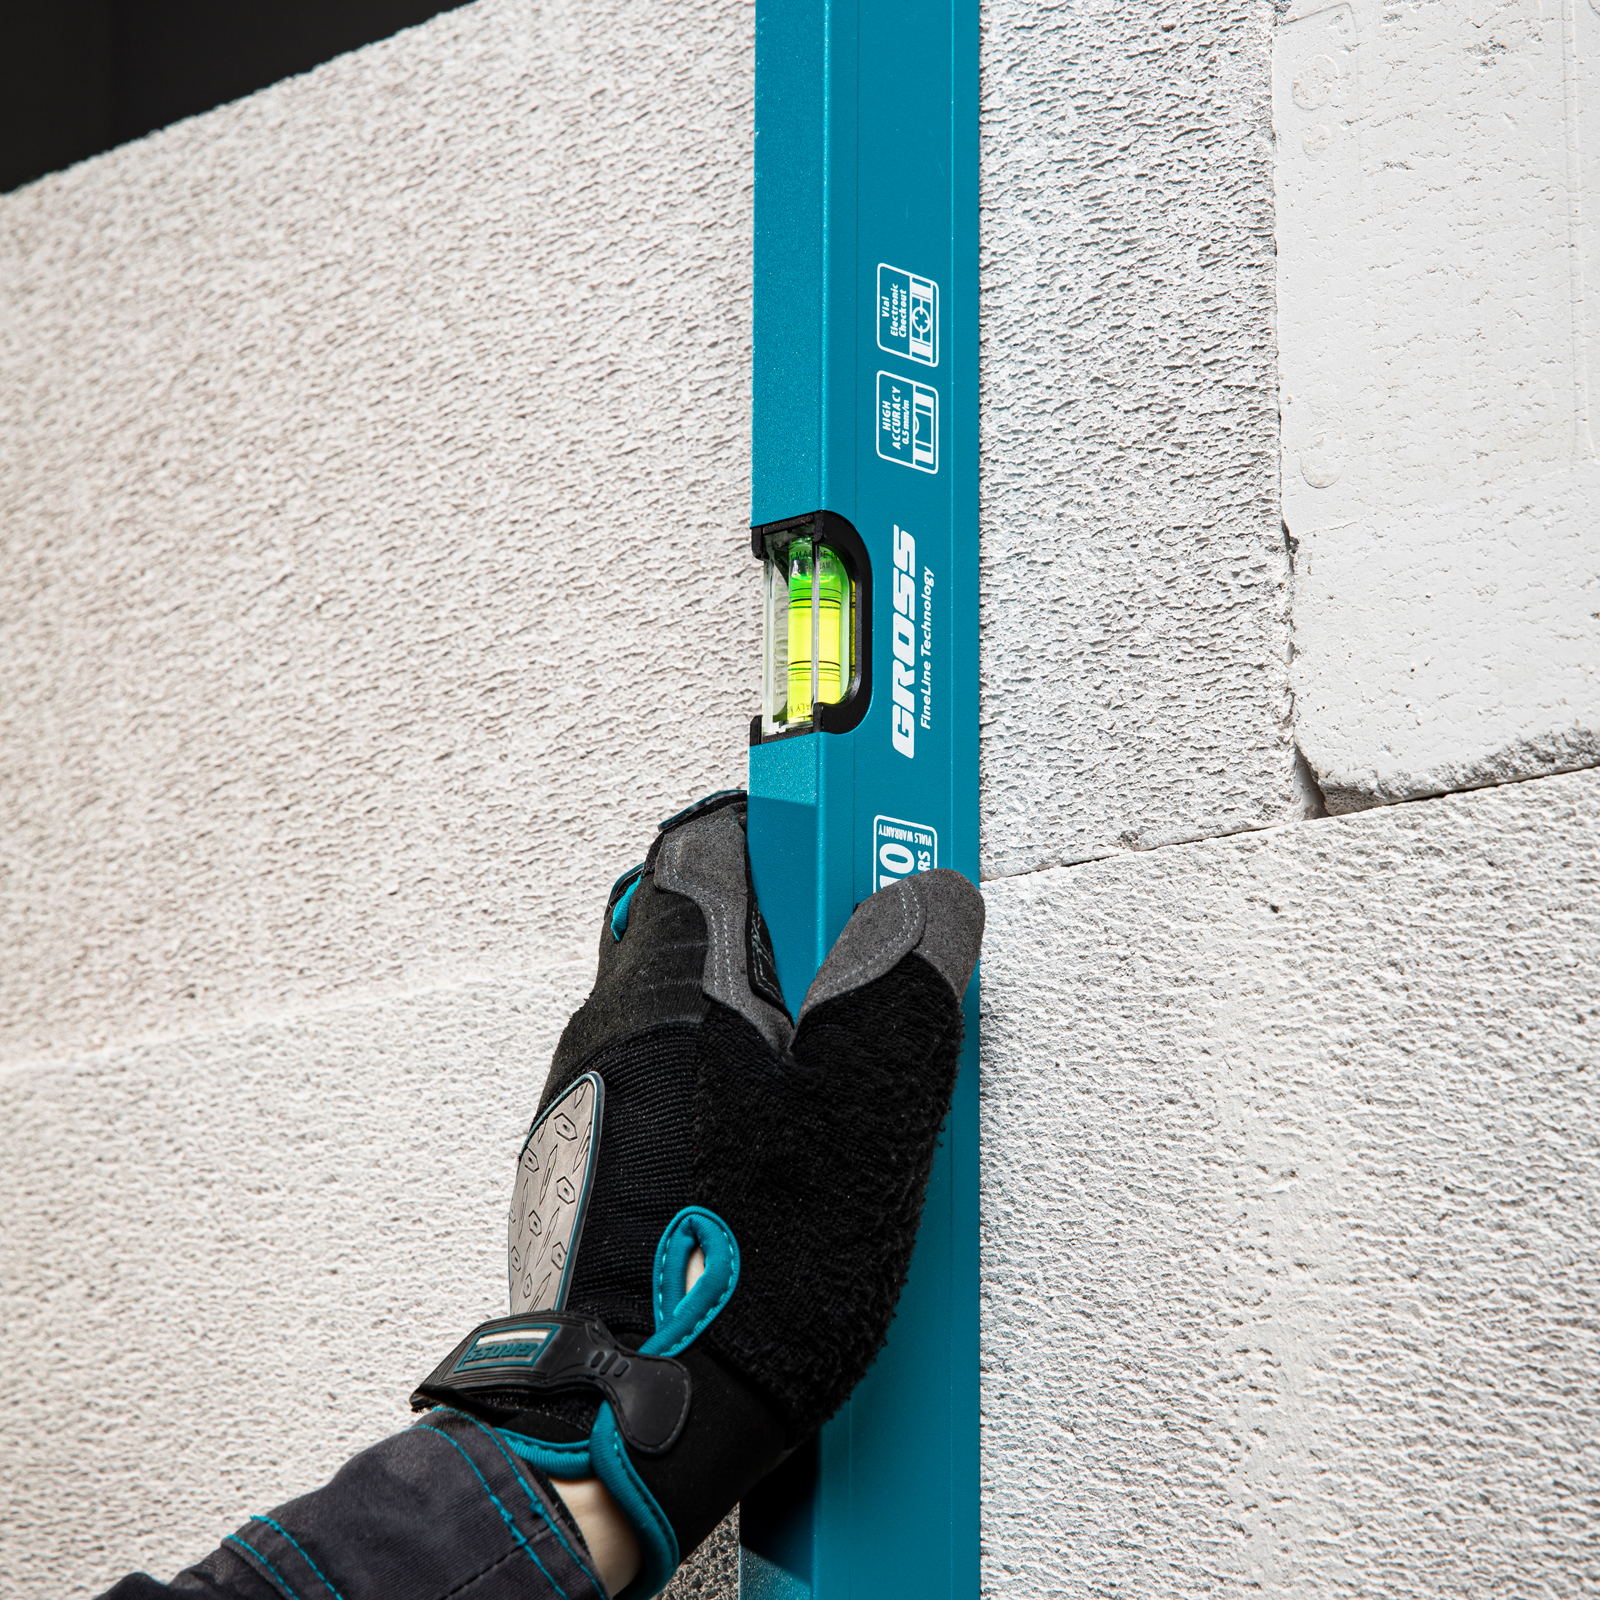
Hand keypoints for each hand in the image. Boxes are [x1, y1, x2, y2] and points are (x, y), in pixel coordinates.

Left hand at [414, 791, 983, 1597]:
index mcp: (674, 995)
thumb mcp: (860, 1133)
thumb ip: (897, 998)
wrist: (630, 1428)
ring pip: (691, 1000)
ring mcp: (594, 1092)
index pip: (713, 839)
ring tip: (837, 1086)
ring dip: (767, 1011)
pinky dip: (732, 1080)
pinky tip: (781, 1153)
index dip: (796, 817)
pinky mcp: (595, 1154)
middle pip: (705, 915)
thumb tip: (926, 900)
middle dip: (795, 930)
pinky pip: (673, 1073)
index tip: (860, 820)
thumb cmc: (737, 1283)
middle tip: (867, 982)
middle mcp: (615, 1027)